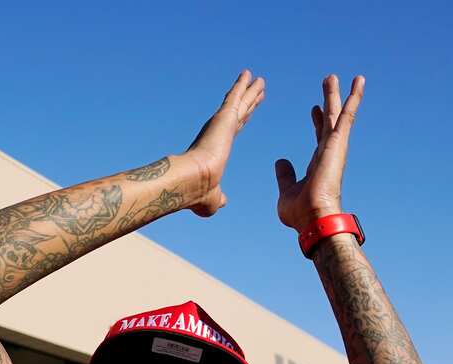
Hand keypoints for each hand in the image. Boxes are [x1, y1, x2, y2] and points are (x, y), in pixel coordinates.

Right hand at [182, 70, 265, 217]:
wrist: (194, 181)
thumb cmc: (199, 192)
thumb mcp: (213, 198)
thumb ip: (219, 198)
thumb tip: (223, 202)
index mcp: (217, 149)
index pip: (233, 130)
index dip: (242, 120)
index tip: (248, 111)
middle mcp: (219, 134)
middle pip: (239, 113)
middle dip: (249, 101)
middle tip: (258, 89)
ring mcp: (221, 124)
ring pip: (239, 102)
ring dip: (249, 90)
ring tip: (258, 78)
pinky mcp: (223, 117)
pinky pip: (235, 96)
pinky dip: (241, 84)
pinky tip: (249, 73)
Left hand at [275, 74, 364, 230]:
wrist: (312, 219)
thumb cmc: (300, 213)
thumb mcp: (286, 191)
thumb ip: (285, 175)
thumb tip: (280, 161)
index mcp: (318, 163)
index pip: (319, 136)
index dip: (316, 121)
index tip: (313, 108)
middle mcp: (329, 152)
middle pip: (329, 120)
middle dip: (329, 101)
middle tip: (329, 82)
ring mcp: (335, 147)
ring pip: (338, 114)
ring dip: (339, 94)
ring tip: (340, 75)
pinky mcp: (338, 144)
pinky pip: (347, 116)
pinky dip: (353, 98)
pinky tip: (358, 81)